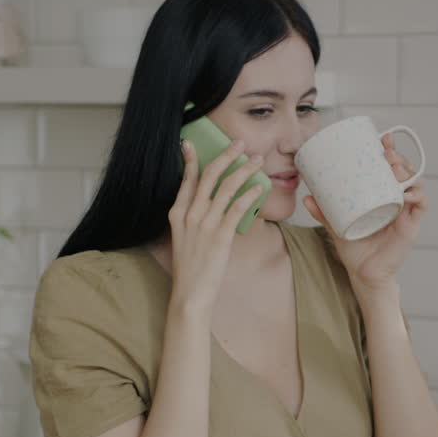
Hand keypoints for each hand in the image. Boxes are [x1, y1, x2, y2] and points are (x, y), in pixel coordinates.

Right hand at [167, 139, 265, 312]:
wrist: (190, 293)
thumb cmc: (190, 268)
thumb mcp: (183, 238)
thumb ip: (192, 219)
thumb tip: (209, 204)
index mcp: (177, 213)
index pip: (187, 179)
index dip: (191, 159)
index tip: (191, 143)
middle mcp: (189, 214)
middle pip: (210, 175)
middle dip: (226, 155)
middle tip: (239, 143)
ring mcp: (205, 224)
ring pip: (227, 187)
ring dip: (244, 170)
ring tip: (257, 161)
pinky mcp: (220, 235)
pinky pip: (238, 207)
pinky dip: (250, 194)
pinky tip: (259, 188)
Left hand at [303, 132, 426, 294]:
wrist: (364, 275)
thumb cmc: (355, 248)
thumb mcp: (337, 225)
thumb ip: (324, 212)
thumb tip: (306, 196)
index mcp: (383, 195)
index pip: (391, 168)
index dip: (391, 150)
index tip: (382, 138)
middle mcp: (398, 201)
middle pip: (406, 171)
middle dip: (400, 157)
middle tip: (386, 152)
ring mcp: (406, 213)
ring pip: (416, 184)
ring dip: (409, 172)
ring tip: (394, 167)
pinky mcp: (411, 227)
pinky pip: (421, 206)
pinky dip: (417, 196)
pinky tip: (406, 192)